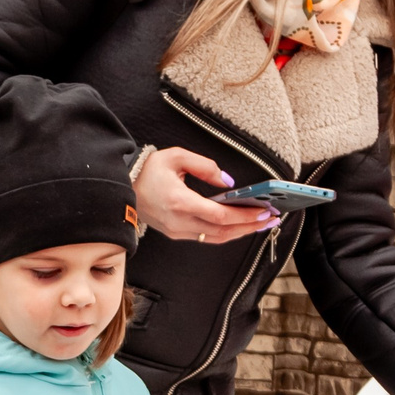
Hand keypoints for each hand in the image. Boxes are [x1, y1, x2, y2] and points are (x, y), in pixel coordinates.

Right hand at [132, 146, 275, 246]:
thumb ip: (205, 166)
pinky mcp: (177, 234)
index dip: (244, 216)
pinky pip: (207, 237)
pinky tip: (240, 225)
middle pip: (223, 231)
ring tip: (261, 223)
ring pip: (217, 238)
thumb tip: (229, 182)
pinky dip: (227, 233)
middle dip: (250, 226)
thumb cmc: (148, 171)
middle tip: (272, 218)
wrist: (122, 189)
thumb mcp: (175, 156)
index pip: (219, 216)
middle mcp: (180, 222)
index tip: (264, 210)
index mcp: (179, 202)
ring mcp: (178, 231)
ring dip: (241, 232)